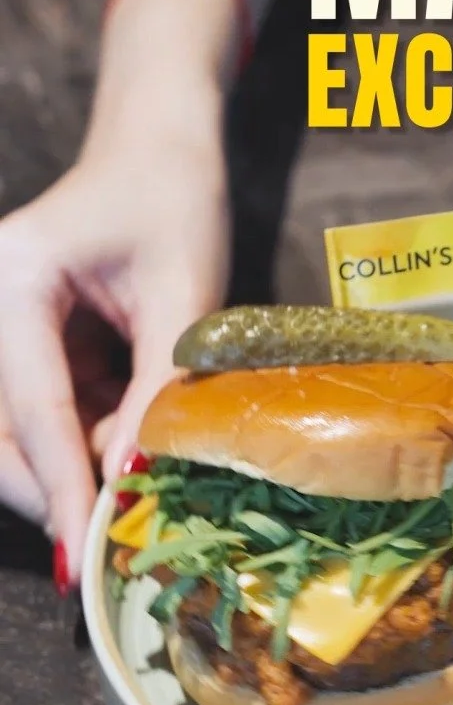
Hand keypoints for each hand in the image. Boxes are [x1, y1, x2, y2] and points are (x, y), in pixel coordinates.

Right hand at [0, 124, 228, 585]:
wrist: (156, 150)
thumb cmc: (174, 202)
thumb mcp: (183, 296)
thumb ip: (158, 387)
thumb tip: (136, 476)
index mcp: (13, 280)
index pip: (31, 407)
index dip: (61, 486)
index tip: (83, 554)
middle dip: (50, 491)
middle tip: (105, 548)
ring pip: (8, 436)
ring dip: (64, 474)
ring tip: (124, 499)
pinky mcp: (15, 347)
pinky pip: (34, 419)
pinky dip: (76, 448)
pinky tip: (122, 451)